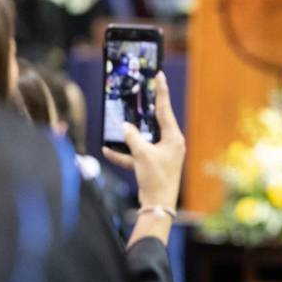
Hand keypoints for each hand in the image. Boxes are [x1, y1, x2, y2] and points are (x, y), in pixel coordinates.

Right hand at [103, 73, 185, 245]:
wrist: (158, 206)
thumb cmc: (156, 179)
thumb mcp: (142, 155)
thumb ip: (133, 138)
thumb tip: (125, 127)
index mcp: (173, 137)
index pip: (165, 109)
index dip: (161, 91)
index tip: (159, 75)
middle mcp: (169, 143)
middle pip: (154, 122)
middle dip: (142, 112)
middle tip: (138, 94)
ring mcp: (161, 154)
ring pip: (143, 139)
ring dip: (129, 136)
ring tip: (118, 123)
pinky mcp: (152, 164)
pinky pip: (136, 155)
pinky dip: (124, 154)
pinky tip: (108, 150)